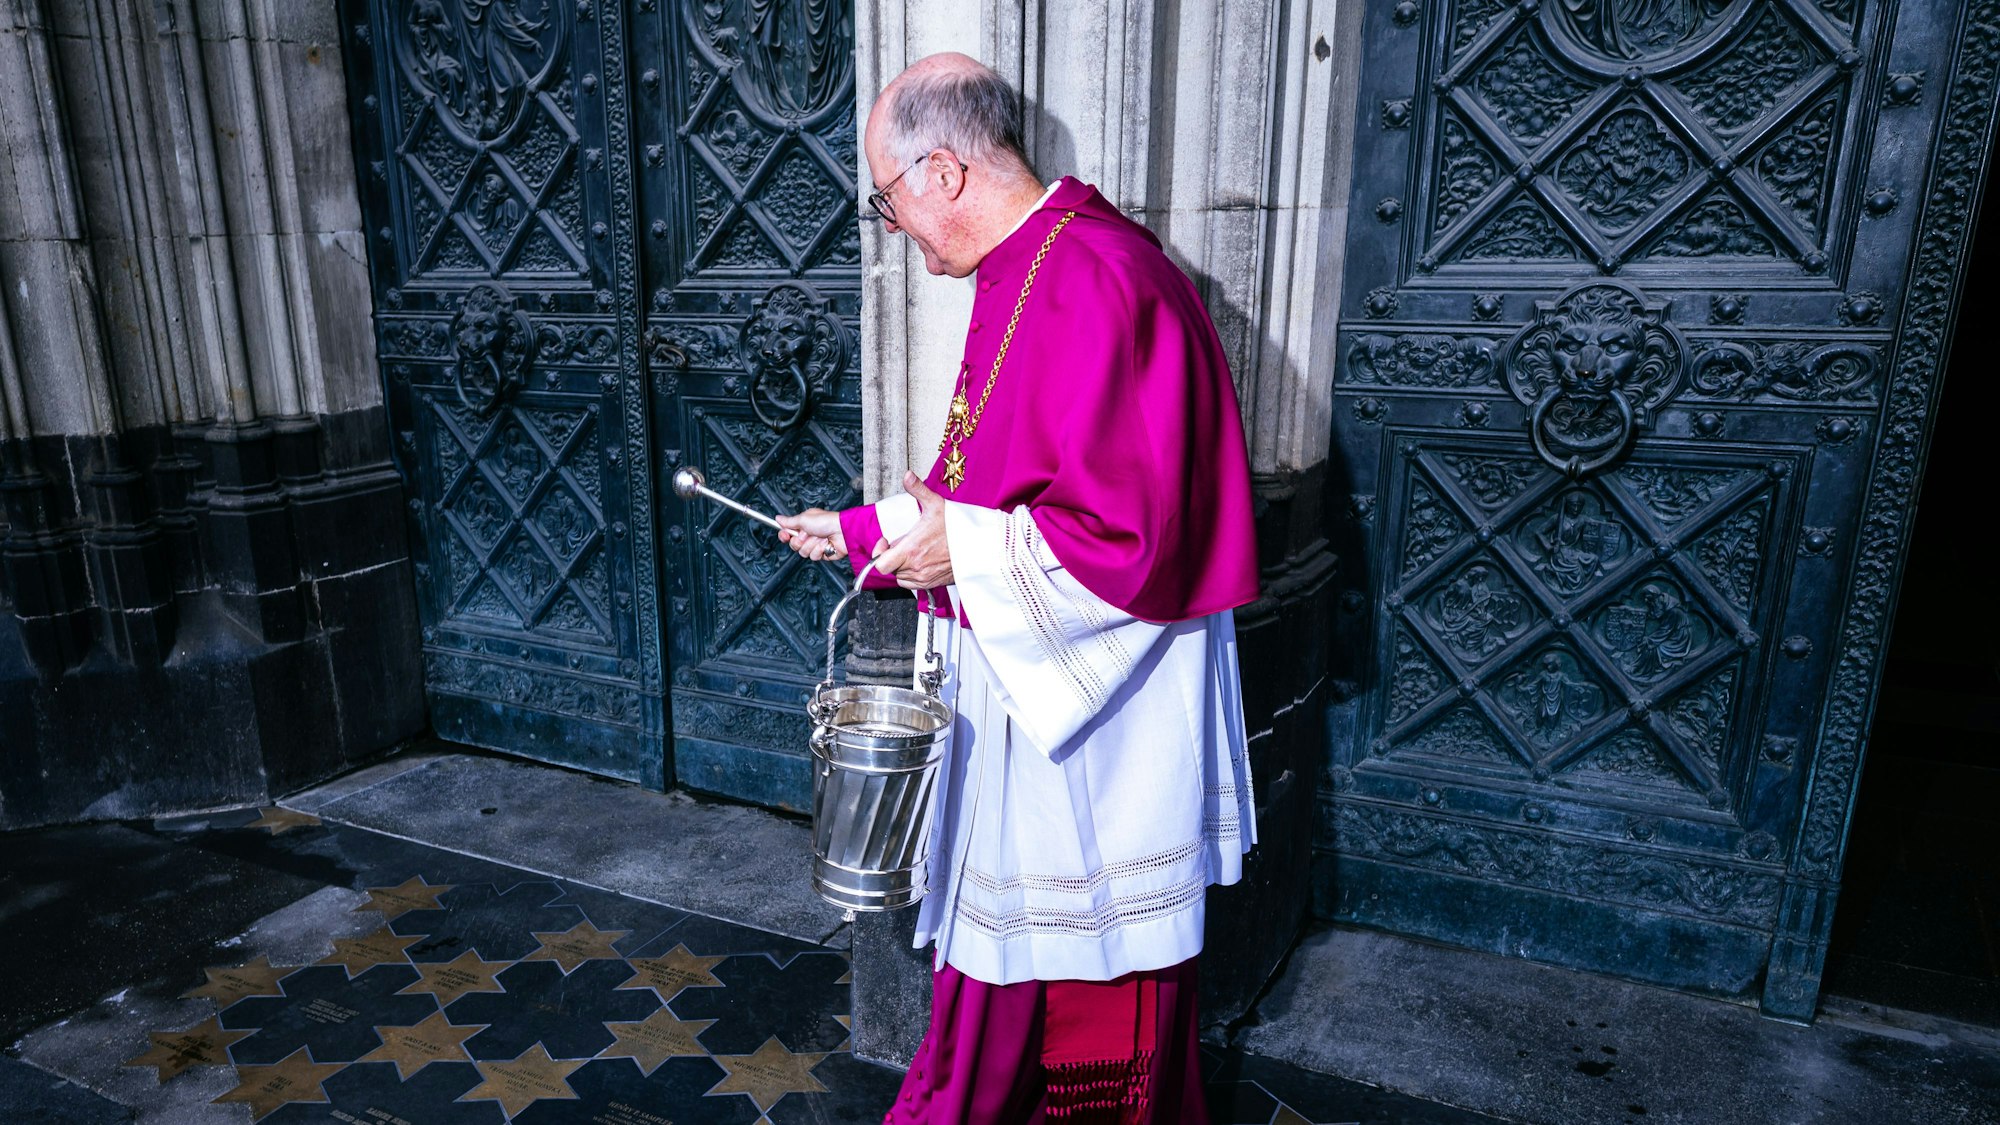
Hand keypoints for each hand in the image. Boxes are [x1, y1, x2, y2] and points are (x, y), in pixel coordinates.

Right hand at [775, 507, 846, 561]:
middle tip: (807, 534)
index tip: (785, 535)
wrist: (842, 531)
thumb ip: (789, 521)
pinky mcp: (822, 553)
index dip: (785, 535)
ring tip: (820, 537)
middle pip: (794, 545)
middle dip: (800, 540)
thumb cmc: (826, 521)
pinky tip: (825, 543)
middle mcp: (809, 535)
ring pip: (804, 552)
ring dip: (812, 544)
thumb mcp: (804, 518)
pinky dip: (820, 549)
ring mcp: (815, 545)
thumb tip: (778, 518)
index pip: (788, 533)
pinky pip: (814, 556)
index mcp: (804, 525)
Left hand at [872, 472, 952, 588]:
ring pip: (901, 576)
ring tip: (914, 551)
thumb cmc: (959, 528)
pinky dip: (912, 574)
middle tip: (904, 543)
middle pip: (890, 568)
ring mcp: (924, 577)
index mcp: (912, 549)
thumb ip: (918, 490)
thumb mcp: (936, 504)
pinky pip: (912, 584)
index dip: (879, 553)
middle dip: (893, 555)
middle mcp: (916, 567)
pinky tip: (921, 560)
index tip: (886, 542)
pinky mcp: (932, 583)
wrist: (979, 546)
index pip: (880, 564)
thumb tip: (908, 476)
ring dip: (902, 565)